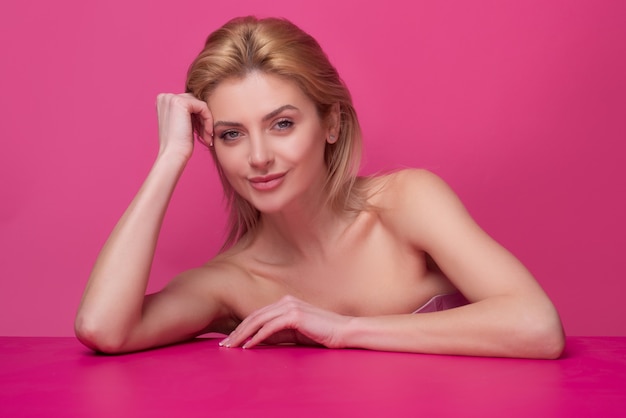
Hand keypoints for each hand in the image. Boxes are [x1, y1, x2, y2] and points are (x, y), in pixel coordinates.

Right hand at [156, 93, 212, 160]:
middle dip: (203, 119)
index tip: (201, 132)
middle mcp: (165, 97)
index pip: (189, 102)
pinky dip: (208, 121)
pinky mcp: (180, 102)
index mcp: (163, 101)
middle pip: (195, 102)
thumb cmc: (178, 143)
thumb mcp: (182, 123)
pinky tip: (207, 134)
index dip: (198, 117)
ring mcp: (171, 98)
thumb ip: (188, 112)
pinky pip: (203, 107)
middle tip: (206, 135)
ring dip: (206, 121)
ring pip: (200, 105)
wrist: (173, 154)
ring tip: (207, 136)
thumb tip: (203, 106)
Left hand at [219, 296, 351, 348]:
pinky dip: (257, 337)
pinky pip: (270, 327)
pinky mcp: (294, 315)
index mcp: (285, 303)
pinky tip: (248, 345)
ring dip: (242, 334)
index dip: (242, 327)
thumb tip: (258, 340)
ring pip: (258, 320)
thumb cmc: (321, 334)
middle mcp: (285, 301)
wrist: (342, 331)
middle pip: (254, 316)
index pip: (258, 315)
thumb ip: (278, 333)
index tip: (230, 340)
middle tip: (224, 344)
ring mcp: (290, 307)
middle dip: (237, 331)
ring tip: (231, 346)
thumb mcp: (295, 333)